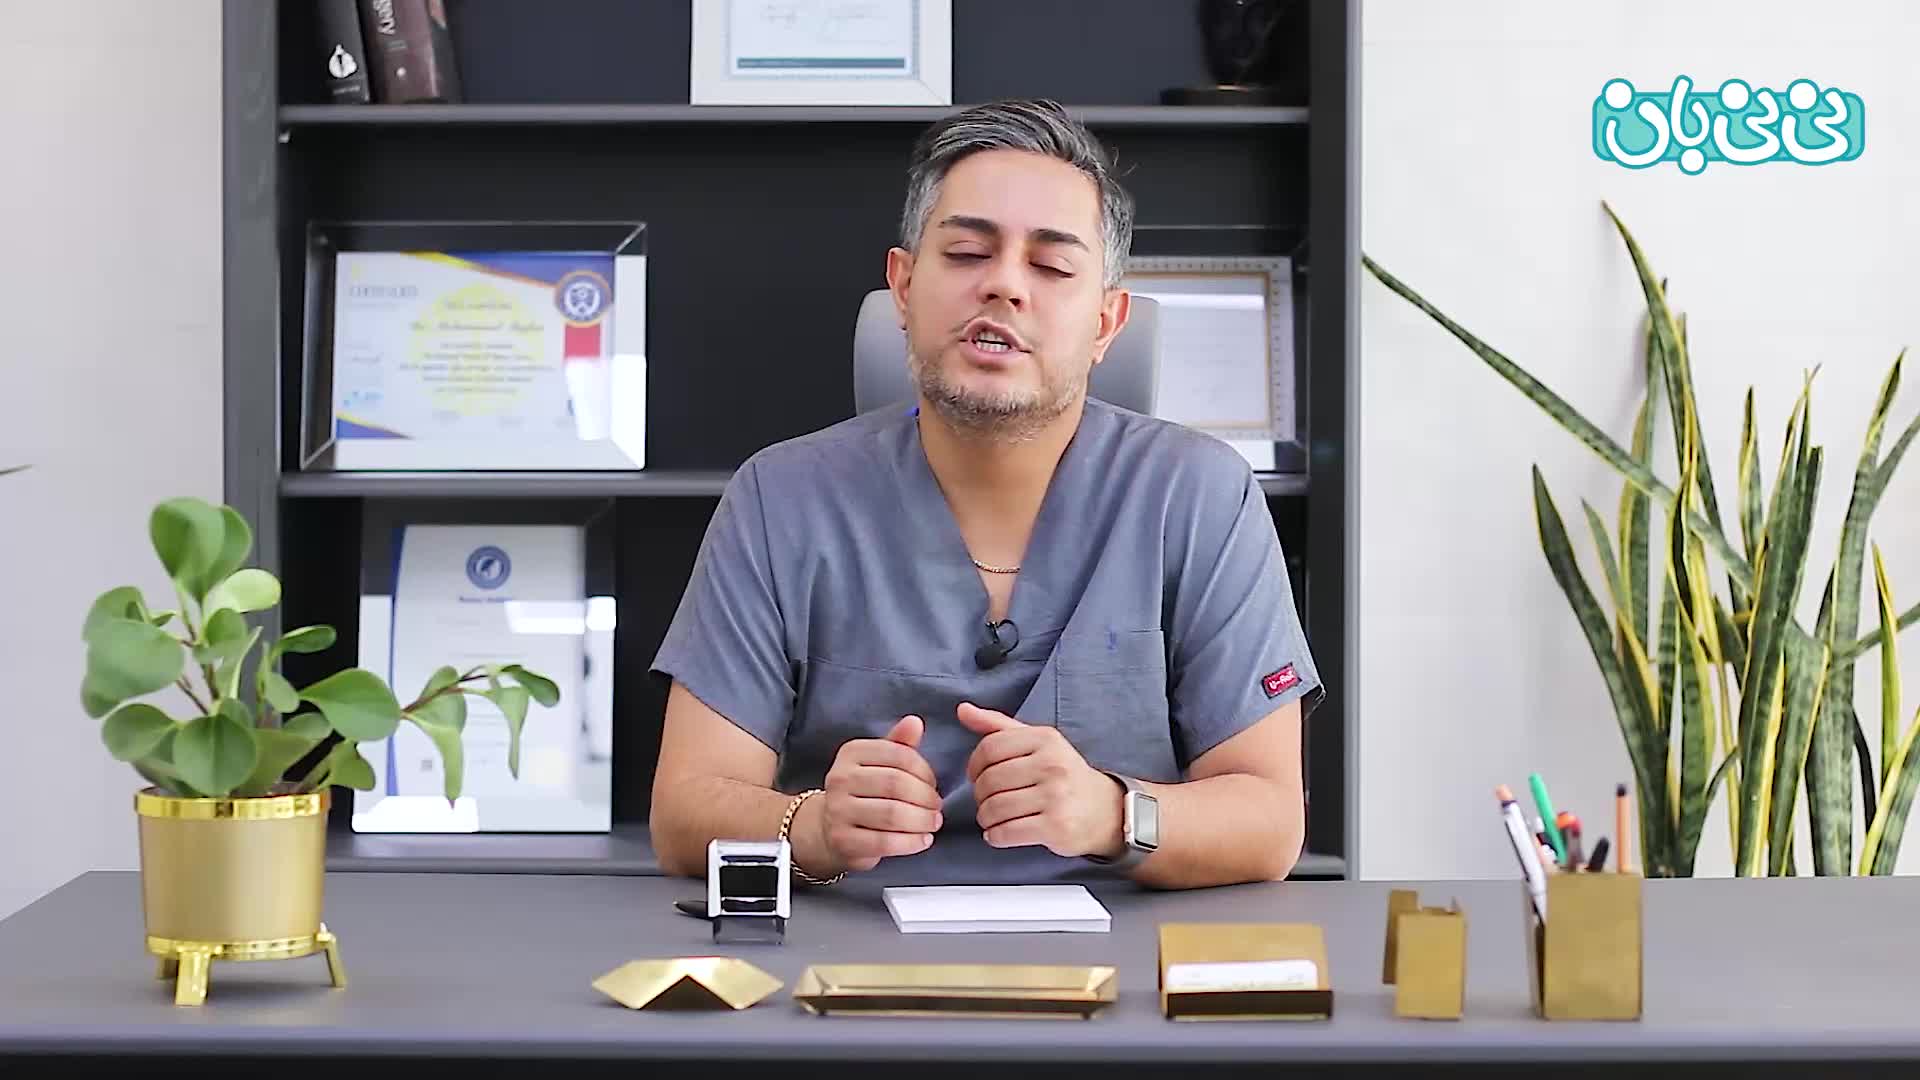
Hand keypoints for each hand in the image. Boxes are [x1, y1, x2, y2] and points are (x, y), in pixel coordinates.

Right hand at [816, 715, 943, 872]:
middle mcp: (840, 778)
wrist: (829, 829)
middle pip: (896, 784)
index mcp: (851, 753)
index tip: (933, 784)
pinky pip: (885, 841)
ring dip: (922, 820)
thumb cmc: (863, 793)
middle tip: (937, 806)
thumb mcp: (879, 764)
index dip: (925, 771)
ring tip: (932, 822)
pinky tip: (923, 840)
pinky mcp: (843, 840)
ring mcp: (838, 810)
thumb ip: (900, 744)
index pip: (899, 755)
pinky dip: (912, 842)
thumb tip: (915, 722)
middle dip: (925, 797)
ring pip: (892, 814)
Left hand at [958, 702, 1123, 858]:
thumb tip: (962, 710)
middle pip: (989, 780)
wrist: (1105, 810)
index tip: (976, 777)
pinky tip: (999, 833)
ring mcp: (1056, 796)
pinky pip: (1007, 832)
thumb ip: (998, 726)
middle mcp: (1052, 764)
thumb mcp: (1037, 742)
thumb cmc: (1063, 774)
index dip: (974, 766)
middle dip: (979, 795)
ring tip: (992, 818)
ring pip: (995, 808)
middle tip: (986, 801)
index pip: (990, 748)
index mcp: (1045, 738)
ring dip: (985, 818)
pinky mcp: (1056, 826)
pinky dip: (995, 836)